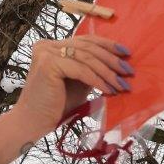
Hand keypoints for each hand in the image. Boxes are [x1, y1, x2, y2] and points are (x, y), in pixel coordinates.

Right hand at [0, 35, 132, 163]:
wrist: (34, 122)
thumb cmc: (56, 105)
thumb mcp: (78, 81)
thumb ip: (91, 69)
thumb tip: (118, 62)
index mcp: (53, 45)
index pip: (85, 40)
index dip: (108, 45)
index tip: (127, 54)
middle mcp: (48, 45)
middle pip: (88, 47)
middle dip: (112, 59)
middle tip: (129, 71)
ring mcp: (46, 52)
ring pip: (86, 58)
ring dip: (108, 72)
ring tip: (123, 84)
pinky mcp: (48, 64)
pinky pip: (81, 70)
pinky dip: (98, 80)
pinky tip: (109, 90)